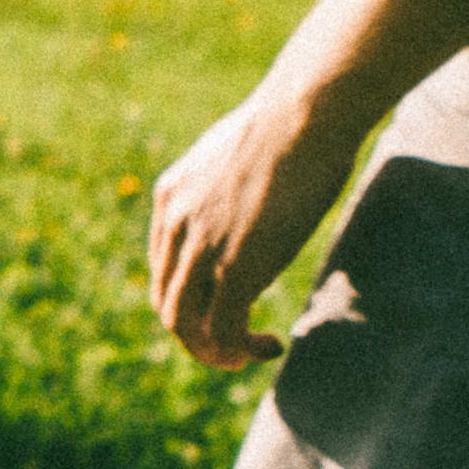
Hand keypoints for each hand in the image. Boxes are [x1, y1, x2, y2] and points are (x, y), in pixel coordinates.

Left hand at [144, 92, 363, 369]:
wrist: (304, 112)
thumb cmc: (294, 121)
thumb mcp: (244, 153)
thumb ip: (236, 183)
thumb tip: (261, 190)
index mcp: (171, 196)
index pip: (165, 266)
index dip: (193, 295)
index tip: (230, 303)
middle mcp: (175, 224)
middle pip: (167, 301)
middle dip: (197, 332)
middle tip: (235, 343)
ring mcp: (201, 247)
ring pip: (184, 324)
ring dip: (213, 351)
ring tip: (247, 356)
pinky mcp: (234, 267)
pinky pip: (222, 330)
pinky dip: (238, 351)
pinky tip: (268, 347)